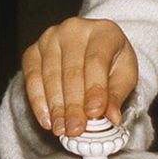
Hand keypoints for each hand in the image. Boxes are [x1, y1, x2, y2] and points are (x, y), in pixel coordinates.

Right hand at [21, 17, 138, 137]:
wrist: (93, 47)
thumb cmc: (112, 60)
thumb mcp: (125, 75)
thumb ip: (117, 95)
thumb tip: (111, 118)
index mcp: (104, 31)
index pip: (97, 61)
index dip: (95, 89)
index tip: (94, 114)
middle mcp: (74, 29)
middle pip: (72, 71)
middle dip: (73, 105)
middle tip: (76, 129)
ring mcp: (50, 38)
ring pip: (50, 76)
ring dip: (56, 107)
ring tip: (62, 129)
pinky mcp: (33, 50)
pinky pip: (32, 78)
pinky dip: (39, 101)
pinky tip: (47, 120)